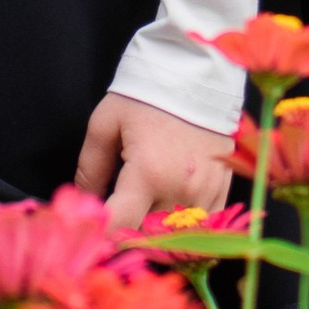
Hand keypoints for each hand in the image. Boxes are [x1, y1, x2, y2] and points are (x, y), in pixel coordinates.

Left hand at [74, 92, 234, 225]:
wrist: (197, 74)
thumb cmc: (146, 95)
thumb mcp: (105, 123)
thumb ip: (90, 167)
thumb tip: (85, 200)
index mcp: (148, 173)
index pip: (120, 226)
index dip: (102, 234)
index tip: (94, 229)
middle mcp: (180, 190)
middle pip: (146, 234)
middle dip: (127, 228)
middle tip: (117, 210)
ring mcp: (206, 192)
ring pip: (174, 234)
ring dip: (155, 228)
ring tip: (144, 205)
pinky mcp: (223, 189)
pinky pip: (200, 224)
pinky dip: (182, 223)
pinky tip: (169, 204)